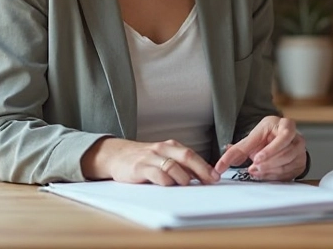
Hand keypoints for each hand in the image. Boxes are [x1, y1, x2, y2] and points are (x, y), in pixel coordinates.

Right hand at [81, 138, 219, 185]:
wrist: (117, 155)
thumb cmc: (144, 159)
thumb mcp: (163, 157)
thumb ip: (179, 165)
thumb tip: (201, 177)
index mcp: (170, 146)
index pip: (192, 154)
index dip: (205, 166)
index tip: (216, 177)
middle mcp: (162, 149)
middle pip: (187, 156)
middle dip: (201, 170)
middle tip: (210, 181)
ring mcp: (151, 157)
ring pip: (173, 165)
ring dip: (183, 177)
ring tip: (186, 184)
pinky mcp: (139, 167)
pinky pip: (157, 174)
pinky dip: (166, 182)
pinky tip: (168, 186)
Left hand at [213, 116, 306, 180]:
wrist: (279, 141)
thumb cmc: (266, 137)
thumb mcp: (252, 139)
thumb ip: (237, 150)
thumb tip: (220, 165)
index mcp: (285, 124)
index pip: (283, 136)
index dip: (270, 149)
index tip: (256, 159)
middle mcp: (296, 136)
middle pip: (286, 152)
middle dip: (268, 162)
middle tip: (253, 168)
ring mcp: (300, 151)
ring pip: (287, 163)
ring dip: (269, 170)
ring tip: (256, 171)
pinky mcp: (300, 163)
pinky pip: (289, 173)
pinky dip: (274, 175)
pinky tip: (264, 174)